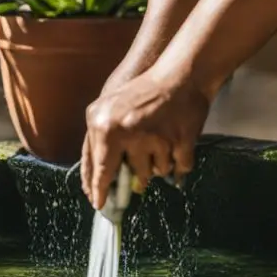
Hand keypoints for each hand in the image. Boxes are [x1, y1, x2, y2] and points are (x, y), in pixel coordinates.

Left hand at [81, 70, 210, 209]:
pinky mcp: (180, 141)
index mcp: (104, 126)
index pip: (99, 168)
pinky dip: (179, 163)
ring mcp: (154, 137)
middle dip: (134, 180)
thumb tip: (97, 179)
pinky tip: (178, 146)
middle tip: (135, 181)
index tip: (98, 203)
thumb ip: (99, 140)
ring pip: (155, 172)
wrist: (180, 73)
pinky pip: (179, 168)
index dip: (99, 188)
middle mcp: (127, 133)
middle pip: (130, 175)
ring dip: (158, 165)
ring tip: (160, 143)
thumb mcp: (107, 108)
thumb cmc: (143, 91)